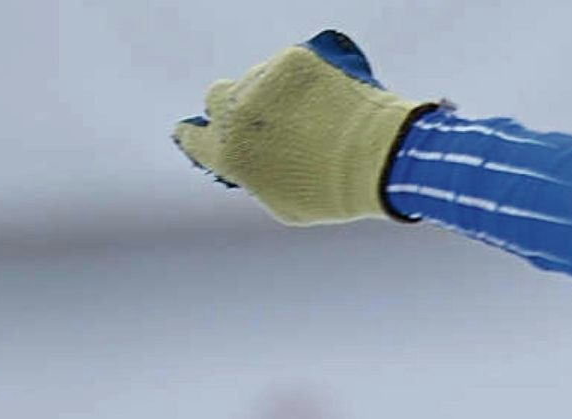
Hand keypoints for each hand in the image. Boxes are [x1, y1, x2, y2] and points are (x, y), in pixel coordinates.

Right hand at [171, 30, 437, 226]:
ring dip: (275, 94)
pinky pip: (290, 67)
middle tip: (266, 121)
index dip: (196, 135)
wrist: (379, 159)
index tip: (197, 132)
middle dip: (234, 107)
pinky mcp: (293, 61)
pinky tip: (329, 100)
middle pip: (217, 97)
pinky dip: (305, 80)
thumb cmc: (336, 192)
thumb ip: (254, 177)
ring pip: (258, 79)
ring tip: (316, 118)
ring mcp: (263, 82)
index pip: (192, 136)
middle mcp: (236, 113)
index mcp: (229, 153)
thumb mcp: (285, 204)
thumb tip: (248, 161)